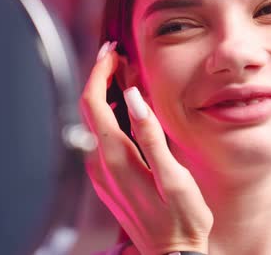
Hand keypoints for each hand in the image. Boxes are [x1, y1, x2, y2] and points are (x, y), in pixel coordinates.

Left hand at [80, 42, 212, 254]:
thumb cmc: (181, 220)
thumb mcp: (175, 178)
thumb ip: (151, 136)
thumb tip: (134, 98)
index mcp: (117, 158)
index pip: (94, 103)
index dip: (99, 72)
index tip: (112, 51)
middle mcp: (101, 165)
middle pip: (89, 109)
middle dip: (99, 77)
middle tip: (117, 55)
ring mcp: (101, 174)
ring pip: (93, 123)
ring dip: (104, 95)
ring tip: (123, 75)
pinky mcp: (107, 181)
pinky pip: (100, 139)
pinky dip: (108, 116)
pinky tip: (123, 110)